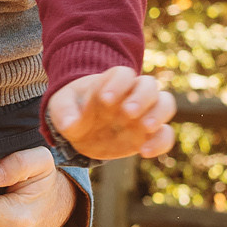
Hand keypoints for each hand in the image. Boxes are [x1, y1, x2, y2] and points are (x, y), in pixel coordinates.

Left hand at [46, 67, 176, 160]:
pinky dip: (161, 142)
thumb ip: (64, 112)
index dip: (117, 83)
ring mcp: (143, 113)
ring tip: (144, 127)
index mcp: (111, 82)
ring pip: (165, 104)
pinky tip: (144, 152)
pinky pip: (165, 134)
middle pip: (149, 85)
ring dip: (158, 114)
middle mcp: (132, 94)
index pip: (123, 74)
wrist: (81, 128)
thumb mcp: (60, 107)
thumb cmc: (72, 109)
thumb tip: (71, 124)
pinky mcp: (148, 134)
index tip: (105, 99)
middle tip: (128, 112)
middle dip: (141, 97)